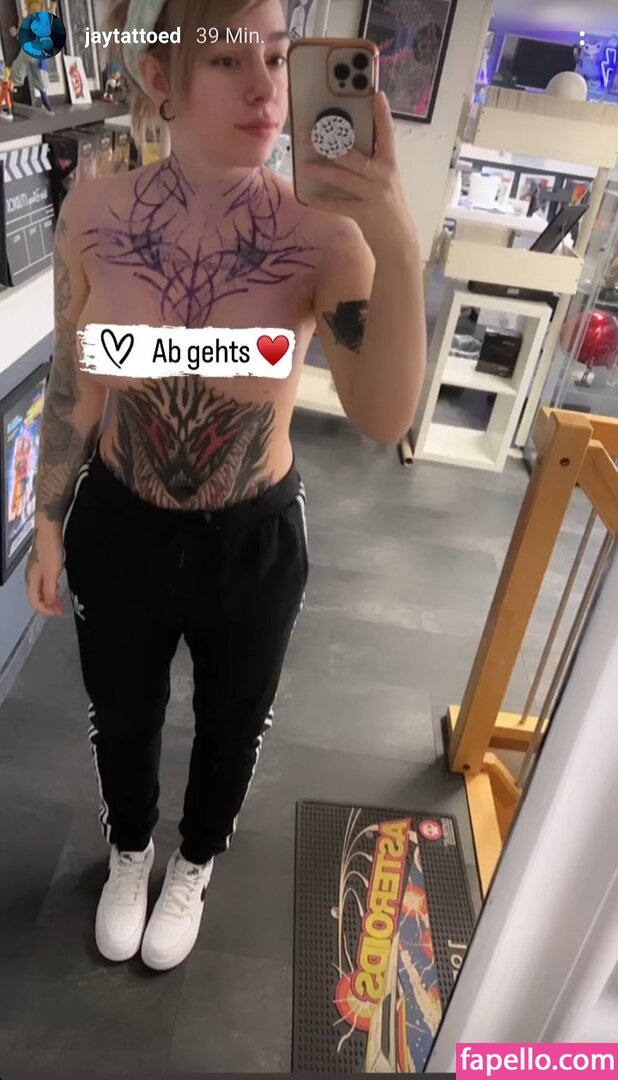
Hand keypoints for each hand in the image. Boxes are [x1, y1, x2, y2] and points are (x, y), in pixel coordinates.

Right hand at [25, 525, 64, 616]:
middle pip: (37, 596)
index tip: (59, 612)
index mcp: (31, 580)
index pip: (35, 601)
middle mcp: (31, 577)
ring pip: (41, 589)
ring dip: (50, 597)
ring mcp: (36, 570)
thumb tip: (49, 603)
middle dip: (48, 605)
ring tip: (61, 601)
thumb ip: (50, 590)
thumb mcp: (51, 573)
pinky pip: (45, 581)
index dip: (46, 610)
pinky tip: (58, 587)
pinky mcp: (42, 564)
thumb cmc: (50, 552)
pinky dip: (51, 588)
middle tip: (61, 609)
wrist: (49, 531)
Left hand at [298, 91, 417, 256]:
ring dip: (321, 171)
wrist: (399, 242)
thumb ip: (370, 165)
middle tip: (309, 133)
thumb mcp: (386, 182)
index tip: (376, 95)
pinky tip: (310, 199)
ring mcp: (374, 195)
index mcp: (389, 165)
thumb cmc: (388, 208)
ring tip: (304, 165)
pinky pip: (339, 205)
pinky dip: (324, 202)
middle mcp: (383, 177)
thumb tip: (342, 149)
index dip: (382, 114)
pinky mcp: (365, 214)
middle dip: (329, 143)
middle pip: (353, 155)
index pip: (386, 134)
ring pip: (343, 178)